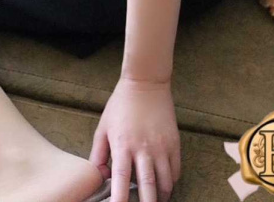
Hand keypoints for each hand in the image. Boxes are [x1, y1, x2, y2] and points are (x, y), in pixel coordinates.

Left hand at [89, 76, 180, 201]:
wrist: (146, 82)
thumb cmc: (121, 105)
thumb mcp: (103, 127)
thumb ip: (98, 154)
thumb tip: (99, 177)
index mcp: (122, 145)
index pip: (120, 179)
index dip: (119, 199)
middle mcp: (143, 148)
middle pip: (147, 186)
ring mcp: (161, 146)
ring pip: (165, 182)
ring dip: (160, 196)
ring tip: (155, 201)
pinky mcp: (174, 142)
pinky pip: (175, 170)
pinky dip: (170, 183)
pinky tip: (164, 186)